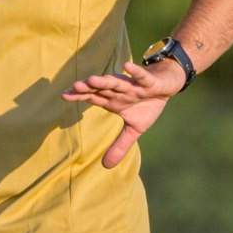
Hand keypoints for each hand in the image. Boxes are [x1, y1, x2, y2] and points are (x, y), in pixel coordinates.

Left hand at [61, 59, 185, 167]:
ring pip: (117, 82)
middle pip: (102, 89)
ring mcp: (134, 86)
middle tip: (74, 87)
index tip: (64, 95)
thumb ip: (120, 145)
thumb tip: (106, 166)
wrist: (167, 87)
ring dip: (106, 81)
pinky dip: (135, 72)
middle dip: (89, 88)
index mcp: (114, 100)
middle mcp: (120, 91)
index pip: (94, 98)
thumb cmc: (147, 105)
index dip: (80, 96)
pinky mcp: (149, 82)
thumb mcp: (134, 129)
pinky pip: (141, 77)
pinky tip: (126, 65)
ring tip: (92, 80)